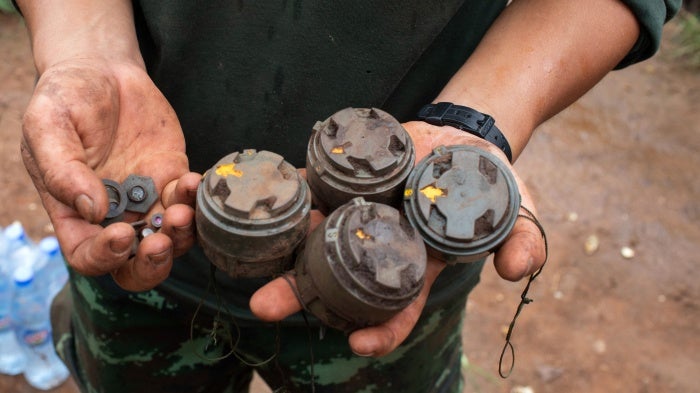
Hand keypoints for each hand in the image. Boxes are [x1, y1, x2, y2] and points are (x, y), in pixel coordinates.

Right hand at [21, 58, 200, 290]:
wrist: (101, 69)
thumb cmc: (65, 98)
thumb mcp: (48, 127)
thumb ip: (63, 170)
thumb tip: (93, 210)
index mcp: (73, 213)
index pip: (88, 256)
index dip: (104, 256)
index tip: (120, 234)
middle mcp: (113, 215)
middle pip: (135, 264)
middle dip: (152, 264)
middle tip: (160, 242)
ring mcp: (147, 199)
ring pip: (170, 238)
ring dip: (181, 234)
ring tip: (183, 210)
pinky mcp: (172, 177)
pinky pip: (190, 201)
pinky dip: (196, 199)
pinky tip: (194, 181)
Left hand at [250, 121, 545, 356]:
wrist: (463, 137)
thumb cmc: (490, 183)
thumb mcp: (516, 212)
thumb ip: (519, 243)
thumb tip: (516, 271)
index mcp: (414, 265)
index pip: (393, 309)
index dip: (379, 330)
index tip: (358, 344)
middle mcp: (375, 244)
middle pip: (331, 277)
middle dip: (297, 293)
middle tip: (263, 307)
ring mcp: (355, 211)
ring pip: (309, 233)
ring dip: (275, 244)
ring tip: (238, 252)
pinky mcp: (344, 178)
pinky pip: (309, 183)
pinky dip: (284, 189)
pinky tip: (252, 195)